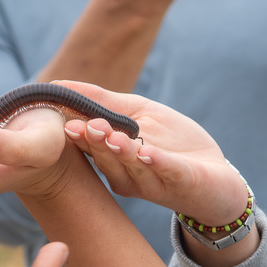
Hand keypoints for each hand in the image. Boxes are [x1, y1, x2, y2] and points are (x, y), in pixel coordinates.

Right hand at [15, 81, 247, 227]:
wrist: (217, 179)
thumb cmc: (173, 143)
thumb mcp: (138, 113)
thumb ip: (102, 101)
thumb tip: (57, 84)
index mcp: (111, 159)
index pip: (85, 143)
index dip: (70, 130)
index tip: (49, 116)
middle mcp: (126, 175)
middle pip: (104, 157)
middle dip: (92, 142)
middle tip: (78, 126)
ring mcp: (153, 181)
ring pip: (131, 167)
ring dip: (118, 151)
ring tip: (107, 133)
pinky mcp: (182, 183)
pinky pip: (167, 173)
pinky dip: (157, 163)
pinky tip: (147, 153)